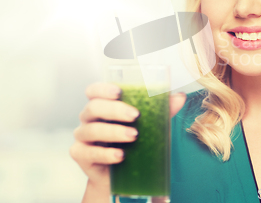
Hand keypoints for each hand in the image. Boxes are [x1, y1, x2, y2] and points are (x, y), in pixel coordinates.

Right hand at [69, 82, 186, 200]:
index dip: (103, 89)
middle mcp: (89, 118)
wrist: (122, 173)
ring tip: (133, 136)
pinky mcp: (80, 155)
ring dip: (113, 132)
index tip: (119, 91)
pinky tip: (120, 155)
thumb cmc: (133, 142)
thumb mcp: (149, 124)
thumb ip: (161, 110)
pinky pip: (89, 152)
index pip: (93, 91)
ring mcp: (83, 137)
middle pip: (93, 108)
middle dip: (115, 110)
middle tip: (135, 115)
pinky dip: (106, 153)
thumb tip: (180, 97)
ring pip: (91, 130)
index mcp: (102, 105)